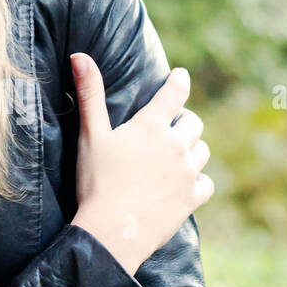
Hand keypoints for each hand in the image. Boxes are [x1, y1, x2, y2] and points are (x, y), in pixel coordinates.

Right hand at [67, 52, 213, 274]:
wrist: (112, 231)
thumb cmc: (96, 182)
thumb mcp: (90, 136)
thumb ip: (89, 94)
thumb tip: (80, 55)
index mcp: (150, 127)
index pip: (174, 93)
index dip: (179, 81)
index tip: (181, 75)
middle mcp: (175, 145)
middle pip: (193, 123)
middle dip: (184, 120)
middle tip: (173, 124)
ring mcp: (186, 173)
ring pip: (202, 151)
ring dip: (193, 148)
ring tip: (179, 153)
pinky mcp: (191, 198)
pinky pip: (206, 183)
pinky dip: (199, 181)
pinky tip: (187, 184)